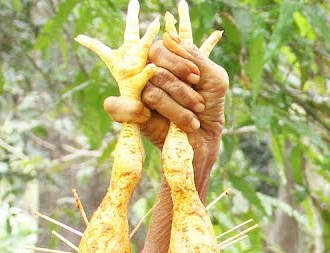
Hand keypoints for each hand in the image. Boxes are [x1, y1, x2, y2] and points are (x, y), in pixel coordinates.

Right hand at [103, 32, 227, 154]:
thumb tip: (168, 36)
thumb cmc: (209, 107)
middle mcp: (148, 72)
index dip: (178, 62)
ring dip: (177, 109)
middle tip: (199, 104)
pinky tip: (150, 119)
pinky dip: (133, 112)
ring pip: (150, 92)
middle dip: (181, 89)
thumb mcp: (214, 79)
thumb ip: (196, 56)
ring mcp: (137, 92)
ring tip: (192, 121)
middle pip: (154, 68)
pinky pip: (115, 105)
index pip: (160, 48)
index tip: (197, 78)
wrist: (206, 139)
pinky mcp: (129, 113)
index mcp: (166, 60)